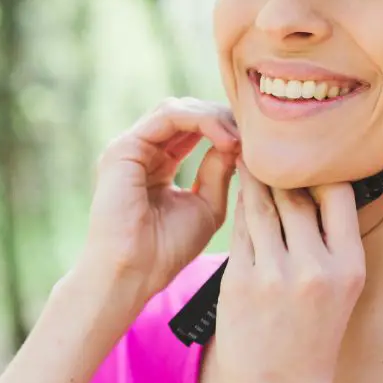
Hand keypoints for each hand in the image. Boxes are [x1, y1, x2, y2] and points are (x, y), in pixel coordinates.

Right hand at [81, 97, 239, 303]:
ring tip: (239, 139)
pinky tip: (225, 139)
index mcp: (158, 164)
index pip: (193, 128)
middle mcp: (141, 151)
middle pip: (186, 112)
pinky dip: (201, 121)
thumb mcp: (207, 205)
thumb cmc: (167, 250)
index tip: (257, 144)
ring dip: (215, 117)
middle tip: (252, 135)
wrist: (133, 273)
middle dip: (222, 118)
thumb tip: (237, 141)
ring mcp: (130, 147)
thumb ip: (219, 171)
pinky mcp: (125, 148)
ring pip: (178, 109)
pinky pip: (169, 116)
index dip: (226, 128)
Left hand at [213, 162, 365, 382]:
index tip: (310, 152)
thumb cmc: (311, 331)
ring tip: (251, 156)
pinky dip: (240, 205)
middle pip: (296, 195)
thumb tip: (316, 182)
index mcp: (349, 266)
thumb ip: (332, 239)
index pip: (338, 194)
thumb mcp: (342, 286)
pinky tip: (239, 190)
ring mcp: (275, 274)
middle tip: (272, 142)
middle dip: (283, 168)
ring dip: (256, 178)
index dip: (321, 169)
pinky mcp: (240, 280)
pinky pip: (240, 228)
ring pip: (263, 205)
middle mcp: (315, 268)